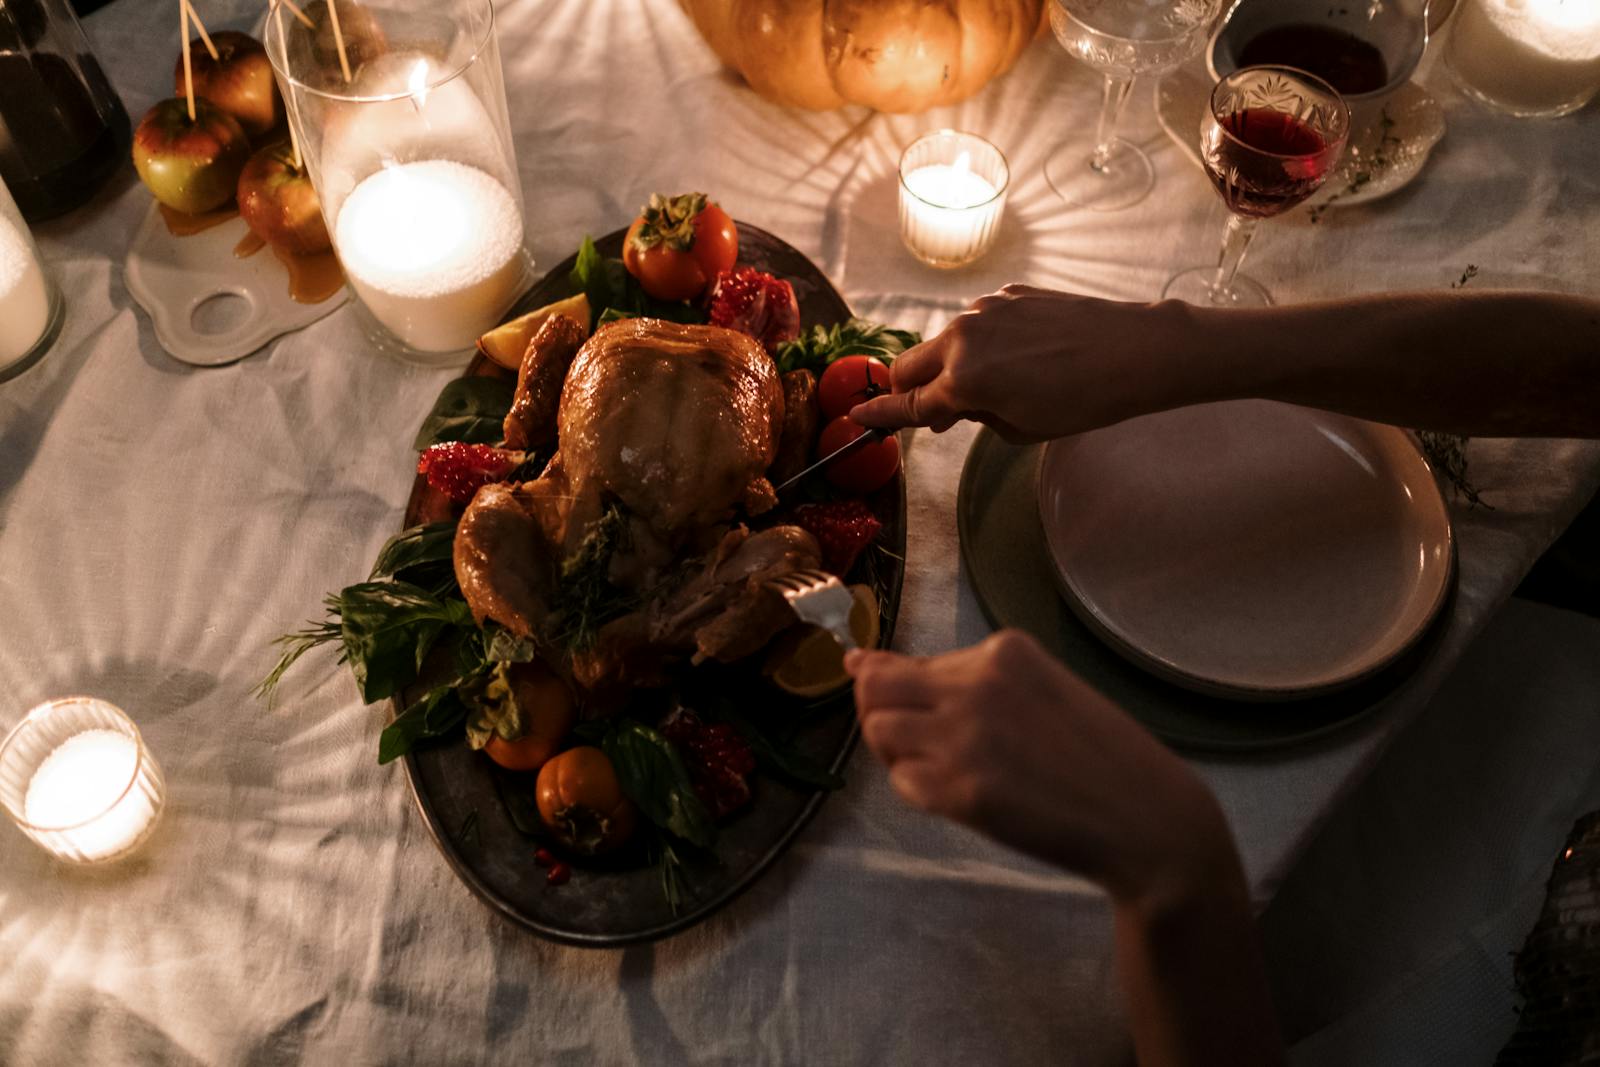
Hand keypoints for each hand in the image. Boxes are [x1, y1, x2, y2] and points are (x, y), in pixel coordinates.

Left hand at [846, 630, 1234, 908]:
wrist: (1146, 817)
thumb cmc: (1097, 754)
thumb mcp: (1037, 690)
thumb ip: (961, 678)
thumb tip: (859, 663)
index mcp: (1003, 651)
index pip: (905, 662)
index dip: (898, 694)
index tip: (911, 712)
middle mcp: (977, 685)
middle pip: (876, 689)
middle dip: (881, 716)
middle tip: (920, 747)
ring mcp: (965, 737)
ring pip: (880, 732)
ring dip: (899, 755)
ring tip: (947, 770)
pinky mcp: (961, 790)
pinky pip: (903, 782)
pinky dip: (920, 791)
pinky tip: (963, 797)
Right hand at [850, 285, 1207, 442]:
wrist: (1135, 352)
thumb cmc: (1082, 401)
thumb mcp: (1020, 428)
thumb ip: (973, 418)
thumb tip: (952, 408)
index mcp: (962, 381)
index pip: (906, 405)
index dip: (879, 417)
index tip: (857, 420)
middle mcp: (963, 338)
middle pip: (909, 365)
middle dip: (908, 390)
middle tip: (929, 412)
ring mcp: (985, 310)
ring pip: (944, 342)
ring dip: (950, 366)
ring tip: (993, 386)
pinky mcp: (1010, 294)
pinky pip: (979, 323)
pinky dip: (984, 344)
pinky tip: (1022, 358)